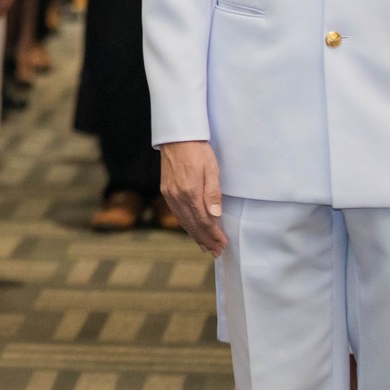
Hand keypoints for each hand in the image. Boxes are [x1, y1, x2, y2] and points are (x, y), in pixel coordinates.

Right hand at [160, 140, 225, 256]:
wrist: (177, 136)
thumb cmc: (198, 150)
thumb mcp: (211, 168)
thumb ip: (213, 193)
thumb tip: (215, 216)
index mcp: (190, 191)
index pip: (204, 221)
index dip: (214, 234)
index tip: (223, 244)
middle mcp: (177, 195)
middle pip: (193, 225)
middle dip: (205, 240)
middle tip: (216, 252)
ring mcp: (169, 194)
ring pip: (183, 221)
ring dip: (195, 236)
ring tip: (205, 247)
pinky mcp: (166, 190)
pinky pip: (176, 213)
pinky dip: (185, 225)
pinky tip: (192, 230)